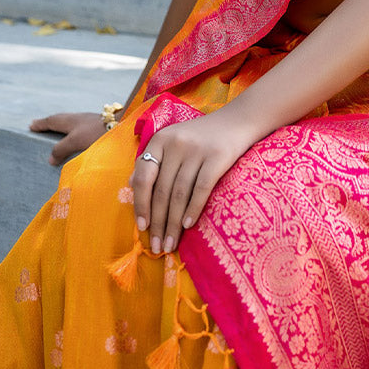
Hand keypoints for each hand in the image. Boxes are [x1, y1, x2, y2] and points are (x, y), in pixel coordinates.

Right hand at [29, 111, 107, 164]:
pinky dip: (73, 130)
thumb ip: (61, 149)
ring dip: (62, 126)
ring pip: (71, 122)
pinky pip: (80, 127)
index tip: (32, 125)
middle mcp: (79, 118)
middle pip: (61, 119)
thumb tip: (50, 159)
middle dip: (50, 122)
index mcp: (71, 120)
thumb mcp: (75, 141)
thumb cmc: (97, 132)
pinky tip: (78, 135)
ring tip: (57, 131)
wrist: (123, 127)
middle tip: (40, 125)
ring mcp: (90, 120)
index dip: (41, 124)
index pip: (52, 121)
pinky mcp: (99, 126)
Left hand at [129, 109, 251, 255]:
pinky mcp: (217, 156)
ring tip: (172, 243)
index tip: (142, 228)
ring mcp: (197, 150)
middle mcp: (176, 143)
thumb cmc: (202, 136)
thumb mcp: (173, 141)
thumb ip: (154, 159)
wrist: (237, 121)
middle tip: (158, 247)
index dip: (141, 205)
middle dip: (158, 223)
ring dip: (174, 223)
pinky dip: (193, 209)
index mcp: (161, 140)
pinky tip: (189, 225)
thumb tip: (131, 184)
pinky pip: (201, 189)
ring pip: (179, 194)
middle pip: (162, 190)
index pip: (144, 177)